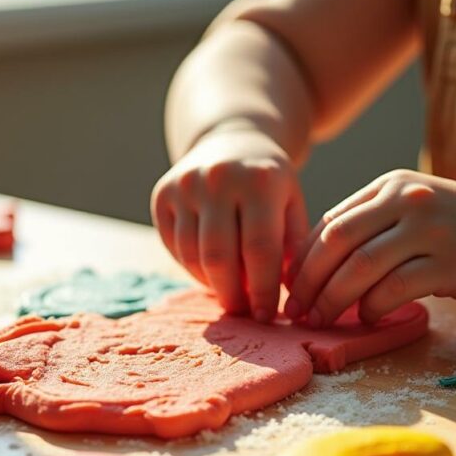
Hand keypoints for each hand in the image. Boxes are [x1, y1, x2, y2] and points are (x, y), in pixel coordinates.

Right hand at [151, 125, 308, 321]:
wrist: (233, 139)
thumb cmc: (270, 184)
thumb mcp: (293, 204)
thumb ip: (293, 247)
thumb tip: (291, 298)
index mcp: (260, 181)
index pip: (260, 249)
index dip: (263, 290)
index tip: (267, 317)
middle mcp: (219, 178)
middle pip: (220, 257)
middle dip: (232, 295)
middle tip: (244, 314)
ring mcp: (185, 184)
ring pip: (192, 255)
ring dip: (212, 284)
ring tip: (230, 294)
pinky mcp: (162, 193)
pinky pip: (175, 246)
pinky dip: (193, 268)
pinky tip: (212, 272)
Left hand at [285, 169, 455, 325]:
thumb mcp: (412, 208)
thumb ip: (370, 224)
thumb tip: (313, 263)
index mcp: (390, 186)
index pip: (330, 223)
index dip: (302, 260)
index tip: (289, 289)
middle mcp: (407, 201)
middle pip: (337, 243)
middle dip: (308, 282)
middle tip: (295, 311)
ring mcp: (429, 230)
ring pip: (360, 267)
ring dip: (333, 300)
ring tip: (321, 320)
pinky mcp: (450, 263)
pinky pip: (394, 289)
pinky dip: (372, 308)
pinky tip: (366, 320)